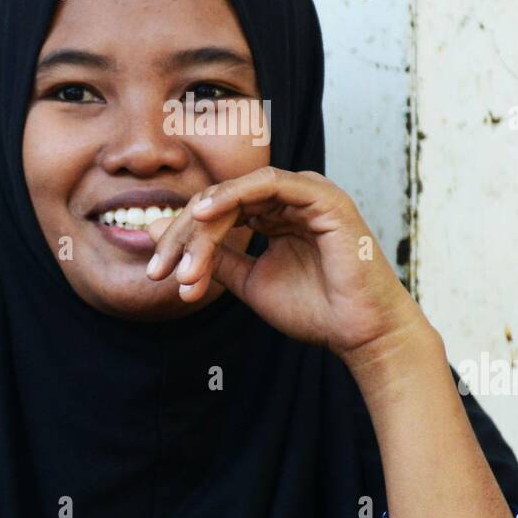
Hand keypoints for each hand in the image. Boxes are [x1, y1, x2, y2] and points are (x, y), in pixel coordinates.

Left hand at [144, 166, 425, 359]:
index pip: (218, 211)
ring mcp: (308, 193)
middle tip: (161, 268)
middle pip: (222, 200)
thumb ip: (213, 256)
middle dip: (185, 233)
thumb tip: (158, 232)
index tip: (159, 272)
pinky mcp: (323, 197)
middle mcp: (291, 197)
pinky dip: (235, 195)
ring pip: (239, 192)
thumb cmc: (315, 309)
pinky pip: (270, 185)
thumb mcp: (249, 280)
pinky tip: (206, 215)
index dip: (183, 238)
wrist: (358, 333)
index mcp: (277, 213)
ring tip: (180, 256)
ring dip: (204, 224)